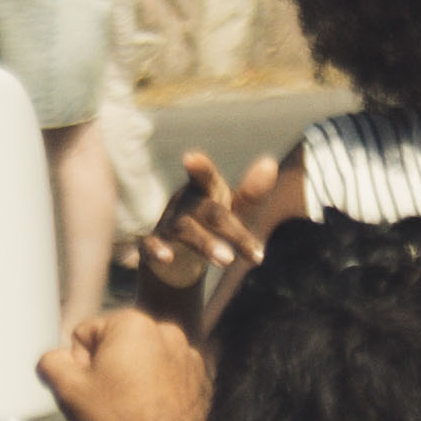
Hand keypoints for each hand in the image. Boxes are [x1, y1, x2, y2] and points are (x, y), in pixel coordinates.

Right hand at [42, 306, 208, 420]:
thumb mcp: (70, 391)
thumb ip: (51, 364)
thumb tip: (53, 359)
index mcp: (131, 324)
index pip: (84, 334)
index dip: (78, 365)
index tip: (89, 389)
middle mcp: (164, 331)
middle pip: (116, 346)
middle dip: (107, 370)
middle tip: (108, 402)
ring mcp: (187, 354)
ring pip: (142, 361)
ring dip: (132, 379)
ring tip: (131, 410)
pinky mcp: (200, 377)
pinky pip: (166, 376)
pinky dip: (156, 390)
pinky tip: (151, 413)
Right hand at [126, 151, 273, 311]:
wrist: (178, 259)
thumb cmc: (211, 226)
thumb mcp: (233, 211)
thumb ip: (251, 193)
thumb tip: (269, 163)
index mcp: (206, 192)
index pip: (206, 178)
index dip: (199, 168)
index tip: (190, 158)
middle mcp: (185, 204)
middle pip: (209, 212)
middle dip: (229, 229)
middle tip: (245, 249)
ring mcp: (168, 225)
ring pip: (184, 229)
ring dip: (205, 243)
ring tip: (227, 261)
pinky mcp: (152, 247)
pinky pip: (150, 246)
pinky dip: (156, 250)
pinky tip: (166, 258)